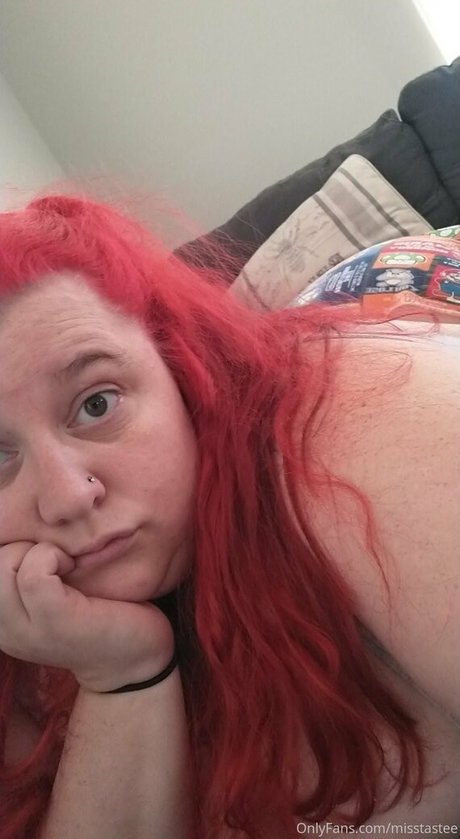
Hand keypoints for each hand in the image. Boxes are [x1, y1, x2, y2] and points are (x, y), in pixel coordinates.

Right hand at [0, 541, 174, 691]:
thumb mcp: (51, 595)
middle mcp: (4, 630)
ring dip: (37, 549)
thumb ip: (27, 574)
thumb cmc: (98, 614)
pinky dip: (53, 556)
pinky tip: (74, 566)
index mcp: (2, 621)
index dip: (11, 548)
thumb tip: (11, 522)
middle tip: (57, 559)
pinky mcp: (54, 622)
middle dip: (21, 545)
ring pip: (4, 563)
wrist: (137, 657)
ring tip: (65, 564)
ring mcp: (26, 630)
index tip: (44, 559)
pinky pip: (33, 574)